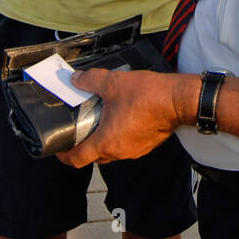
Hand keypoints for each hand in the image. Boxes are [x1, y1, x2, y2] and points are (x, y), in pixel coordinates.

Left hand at [57, 69, 182, 167]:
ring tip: (101, 119)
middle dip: (83, 146)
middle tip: (79, 128)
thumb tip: (76, 79)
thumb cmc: (148, 95)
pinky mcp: (147, 145)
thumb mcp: (113, 82)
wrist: (179, 100)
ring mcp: (135, 150)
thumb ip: (90, 81)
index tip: (59, 148)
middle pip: (93, 157)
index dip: (64, 156)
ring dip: (103, 140)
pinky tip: (121, 118)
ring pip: (111, 151)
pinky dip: (118, 137)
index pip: (77, 159)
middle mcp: (119, 152)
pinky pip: (126, 146)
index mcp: (106, 142)